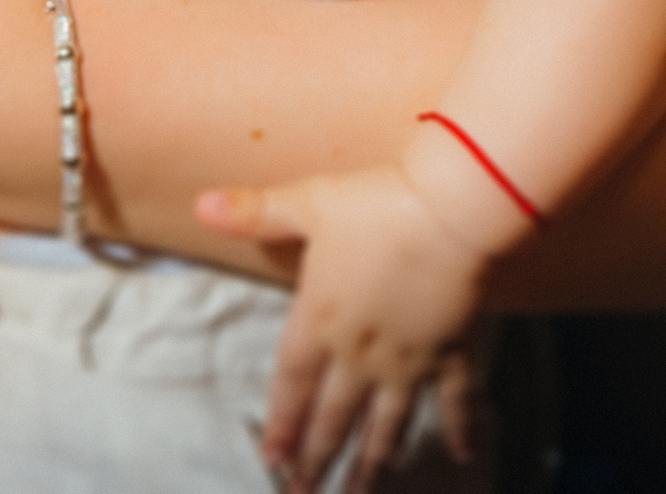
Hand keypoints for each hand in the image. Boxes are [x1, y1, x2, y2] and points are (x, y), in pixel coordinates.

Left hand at [197, 166, 490, 492]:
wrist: (451, 210)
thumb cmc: (375, 204)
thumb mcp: (307, 202)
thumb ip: (254, 212)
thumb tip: (200, 204)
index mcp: (320, 320)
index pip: (292, 383)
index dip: (281, 423)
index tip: (273, 461)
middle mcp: (362, 352)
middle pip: (334, 416)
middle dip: (317, 459)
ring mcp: (410, 359)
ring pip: (388, 424)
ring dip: (374, 463)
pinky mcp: (453, 352)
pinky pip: (458, 400)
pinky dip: (462, 427)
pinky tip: (465, 455)